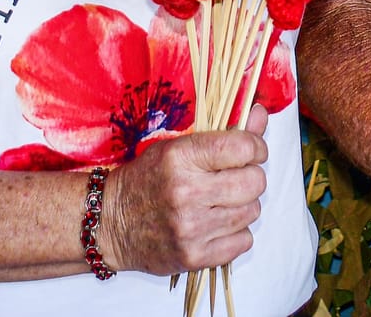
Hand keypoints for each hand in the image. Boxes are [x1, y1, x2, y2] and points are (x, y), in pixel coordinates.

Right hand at [97, 104, 269, 274]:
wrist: (109, 222)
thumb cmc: (146, 179)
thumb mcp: (177, 146)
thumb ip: (224, 132)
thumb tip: (260, 114)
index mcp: (181, 158)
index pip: (243, 147)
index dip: (256, 147)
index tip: (251, 151)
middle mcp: (186, 193)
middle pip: (254, 182)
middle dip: (251, 176)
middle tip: (235, 177)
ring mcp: (191, 228)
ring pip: (252, 211)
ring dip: (243, 205)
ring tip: (221, 201)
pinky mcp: (194, 257)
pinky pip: (243, 241)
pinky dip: (236, 232)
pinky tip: (217, 224)